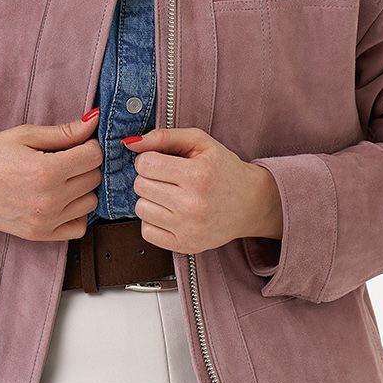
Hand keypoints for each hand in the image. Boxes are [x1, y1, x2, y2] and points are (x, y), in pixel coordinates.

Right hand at [0, 111, 101, 241]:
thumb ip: (64, 131)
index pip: (94, 156)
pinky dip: (76, 213)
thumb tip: (95, 120)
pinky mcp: (40, 235)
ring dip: (81, 188)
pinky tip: (60, 200)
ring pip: (91, 202)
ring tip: (59, 179)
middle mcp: (49, 200)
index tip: (73, 143)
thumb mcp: (25, 135)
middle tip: (62, 159)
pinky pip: (79, 228)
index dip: (87, 145)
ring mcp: (45, 221)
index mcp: (46, 171)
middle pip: (94, 178)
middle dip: (83, 164)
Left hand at [126, 127, 282, 254]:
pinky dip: (154, 221)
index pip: (144, 164)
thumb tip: (130, 144)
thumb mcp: (200, 142)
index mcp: (197, 174)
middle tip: (170, 179)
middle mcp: (193, 204)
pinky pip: (146, 231)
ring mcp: (189, 228)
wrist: (252, 203)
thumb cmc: (224, 169)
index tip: (162, 162)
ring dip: (151, 200)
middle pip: (140, 185)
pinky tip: (171, 213)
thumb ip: (165, 136)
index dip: (149, 159)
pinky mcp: (186, 245)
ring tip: (171, 196)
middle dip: (150, 178)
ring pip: (140, 208)